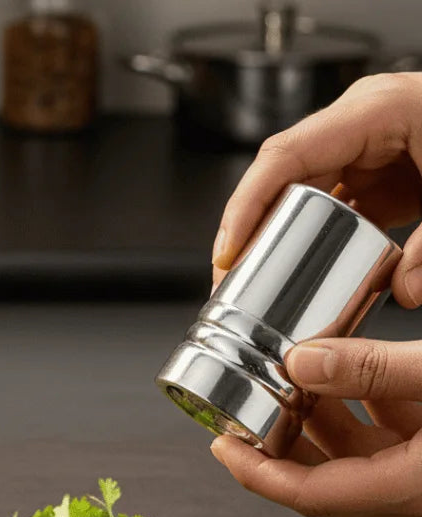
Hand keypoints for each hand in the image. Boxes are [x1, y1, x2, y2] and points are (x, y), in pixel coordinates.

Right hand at [210, 73, 421, 300]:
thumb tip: (408, 291)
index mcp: (377, 110)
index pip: (286, 156)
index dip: (247, 205)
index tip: (228, 252)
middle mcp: (359, 125)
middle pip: (278, 176)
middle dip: (246, 230)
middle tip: (228, 281)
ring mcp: (361, 149)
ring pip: (291, 193)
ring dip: (265, 237)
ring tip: (245, 283)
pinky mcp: (370, 175)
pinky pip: (317, 204)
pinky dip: (296, 238)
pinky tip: (283, 271)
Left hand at [210, 337, 421, 516]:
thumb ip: (378, 370)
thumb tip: (305, 362)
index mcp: (403, 490)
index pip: (306, 494)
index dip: (255, 470)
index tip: (222, 445)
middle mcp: (412, 496)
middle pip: (324, 476)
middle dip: (283, 437)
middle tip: (249, 404)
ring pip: (361, 455)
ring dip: (326, 416)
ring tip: (296, 374)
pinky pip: (397, 436)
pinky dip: (372, 404)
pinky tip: (359, 367)